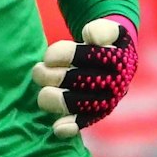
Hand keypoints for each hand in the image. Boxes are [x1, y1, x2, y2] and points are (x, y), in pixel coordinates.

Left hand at [31, 18, 136, 137]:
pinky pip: (85, 121)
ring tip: (41, 90)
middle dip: (53, 76)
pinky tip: (57, 128)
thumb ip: (103, 28)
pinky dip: (72, 126)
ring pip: (78, 102)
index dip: (67, 55)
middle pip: (80, 81)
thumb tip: (92, 36)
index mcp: (119, 58)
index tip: (48, 57)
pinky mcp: (97, 114)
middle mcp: (116, 82)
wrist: (117, 60)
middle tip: (38, 70)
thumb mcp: (109, 30)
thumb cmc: (105, 42)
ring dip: (54, 97)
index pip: (92, 56)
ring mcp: (107, 100)